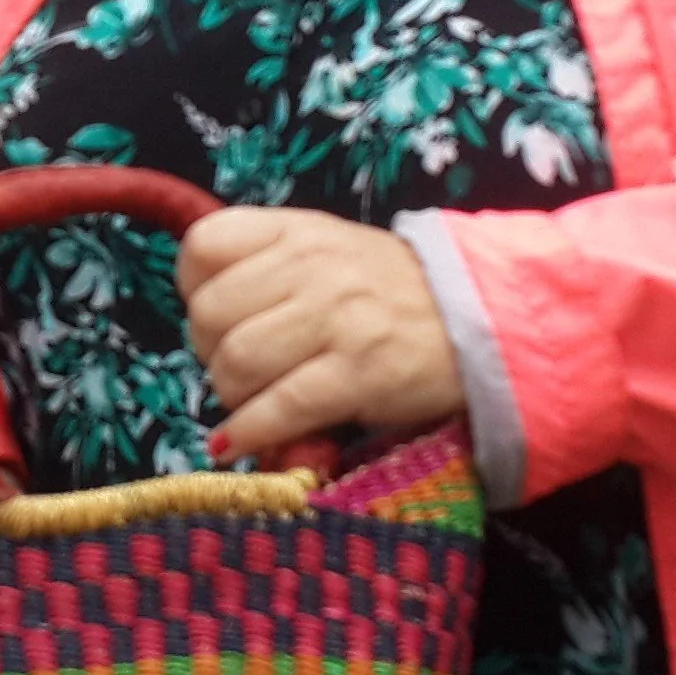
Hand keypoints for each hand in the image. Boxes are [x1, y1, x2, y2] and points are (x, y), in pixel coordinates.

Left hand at [176, 208, 463, 462]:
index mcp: (296, 230)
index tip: (213, 316)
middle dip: (208, 352)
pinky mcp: (360, 375)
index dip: (193, 288)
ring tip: (250, 403)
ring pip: (236, 362)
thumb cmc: (390, 291)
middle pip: (209, 314)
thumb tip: (203, 326)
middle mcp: (311, 267)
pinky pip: (280, 408)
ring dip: (230, 395)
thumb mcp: (327, 252)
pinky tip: (236, 444)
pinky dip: (248, 432)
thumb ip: (266, 269)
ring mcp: (336, 320)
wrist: (483, 320)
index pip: (203, 245)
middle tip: (235, 369)